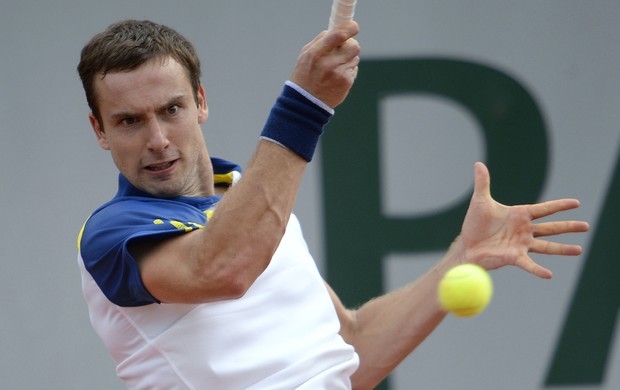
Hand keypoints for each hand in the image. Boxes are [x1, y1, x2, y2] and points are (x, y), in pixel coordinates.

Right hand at [290, 21, 360, 107]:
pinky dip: (347, 71)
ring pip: (355, 58)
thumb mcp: (305, 55)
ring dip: (348, 59)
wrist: (306, 103)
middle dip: (351, 45)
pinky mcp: (346, 83)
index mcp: (316, 53)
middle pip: (353, 46)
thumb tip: (335, 31)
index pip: (338, 36)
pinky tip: (336, 78)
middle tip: (343, 49)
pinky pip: (354, 70)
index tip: (354, 26)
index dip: (349, 28)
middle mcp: (329, 63)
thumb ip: (320, 41)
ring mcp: (339, 74)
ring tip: (334, 68)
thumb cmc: (305, 76)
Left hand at [459, 162, 588, 277]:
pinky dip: (538, 269)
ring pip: (546, 247)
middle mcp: (524, 230)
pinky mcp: (513, 257)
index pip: (544, 209)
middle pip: (551, 228)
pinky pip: (528, 264)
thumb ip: (482, 183)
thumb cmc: (475, 225)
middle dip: (568, 226)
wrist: (467, 246)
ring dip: (562, 249)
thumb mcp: (480, 201)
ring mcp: (521, 245)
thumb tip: (478, 163)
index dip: (560, 205)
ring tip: (579, 250)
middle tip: (586, 226)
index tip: (576, 203)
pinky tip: (549, 274)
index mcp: (520, 215)